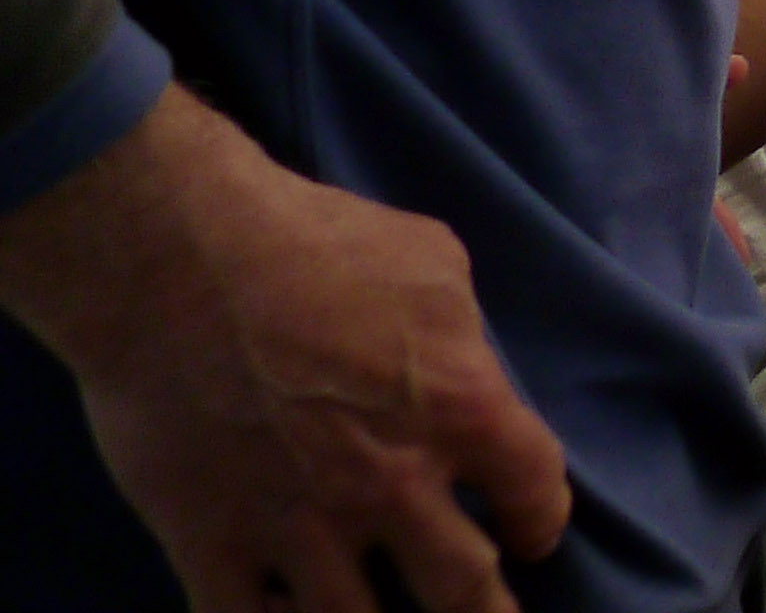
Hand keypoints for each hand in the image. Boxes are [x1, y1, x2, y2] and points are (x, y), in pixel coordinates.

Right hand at [0, 88, 571, 611]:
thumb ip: (459, 336)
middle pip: (466, 591)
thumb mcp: (431, 264)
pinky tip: (286, 612)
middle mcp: (390, 485)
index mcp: (460, 410)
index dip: (542, 518)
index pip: (536, 490)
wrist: (172, 260)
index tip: (532, 533)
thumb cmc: (311, 242)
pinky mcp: (209, 541)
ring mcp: (298, 523)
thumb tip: (463, 363)